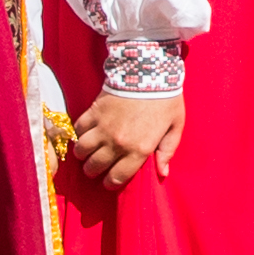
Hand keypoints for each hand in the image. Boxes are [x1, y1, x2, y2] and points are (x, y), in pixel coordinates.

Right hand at [65, 88, 185, 191]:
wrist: (150, 71)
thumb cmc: (166, 100)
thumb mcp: (175, 126)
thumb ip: (168, 151)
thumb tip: (162, 173)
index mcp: (139, 149)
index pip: (116, 177)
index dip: (111, 183)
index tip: (110, 181)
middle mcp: (117, 143)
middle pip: (94, 167)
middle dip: (93, 171)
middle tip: (96, 168)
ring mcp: (103, 128)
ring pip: (82, 151)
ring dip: (82, 155)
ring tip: (87, 153)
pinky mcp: (93, 112)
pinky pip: (78, 129)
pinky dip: (78, 134)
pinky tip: (84, 134)